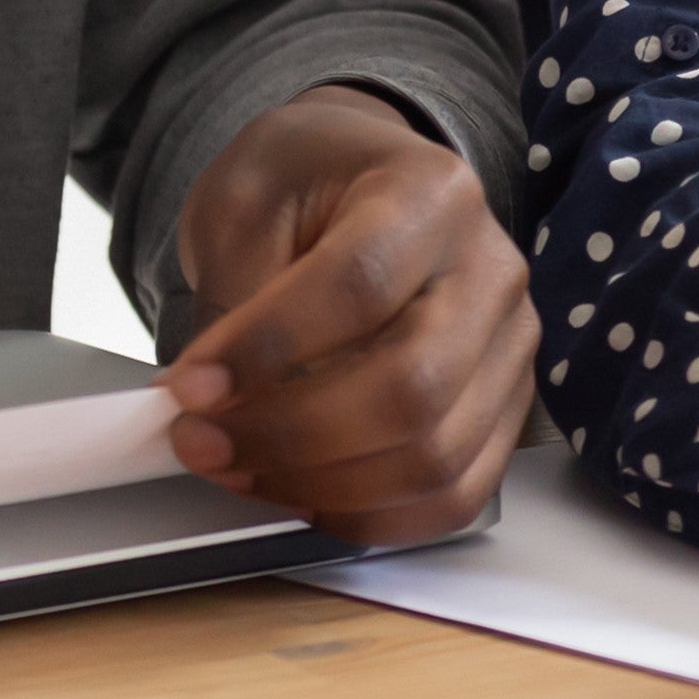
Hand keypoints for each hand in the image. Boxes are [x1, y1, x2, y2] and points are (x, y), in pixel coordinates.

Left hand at [164, 86, 533, 542]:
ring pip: (434, 456)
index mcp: (431, 193)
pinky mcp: (505, 408)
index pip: (360, 286)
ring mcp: (510, 346)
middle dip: (289, 435)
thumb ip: (236, 294)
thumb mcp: (244, 201)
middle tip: (200, 440)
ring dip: (319, 486)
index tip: (189, 387)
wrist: (356, 183)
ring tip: (238, 466)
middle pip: (411, 387)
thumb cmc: (302, 186)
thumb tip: (212, 403)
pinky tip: (301, 493)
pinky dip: (369, 515)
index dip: (268, 350)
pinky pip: (452, 495)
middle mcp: (492, 270)